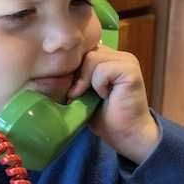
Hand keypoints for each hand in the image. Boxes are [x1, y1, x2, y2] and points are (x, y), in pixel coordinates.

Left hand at [68, 44, 159, 163]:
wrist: (126, 135)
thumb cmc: (104, 117)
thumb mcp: (82, 92)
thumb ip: (75, 76)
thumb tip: (52, 67)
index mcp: (107, 58)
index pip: (82, 48)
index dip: (72, 66)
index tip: (70, 87)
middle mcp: (118, 55)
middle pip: (85, 51)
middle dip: (76, 74)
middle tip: (77, 94)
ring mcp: (127, 61)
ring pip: (92, 58)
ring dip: (85, 81)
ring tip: (91, 97)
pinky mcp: (130, 70)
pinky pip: (102, 69)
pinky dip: (98, 85)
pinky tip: (105, 96)